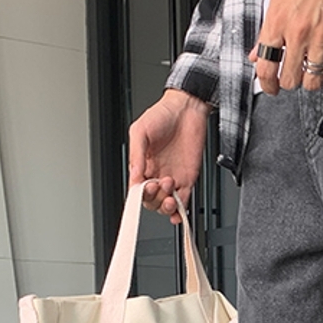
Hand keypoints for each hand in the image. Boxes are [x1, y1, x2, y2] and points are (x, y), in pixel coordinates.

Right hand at [128, 89, 210, 222]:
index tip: (143, 190)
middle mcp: (156, 174)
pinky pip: (184, 201)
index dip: (139, 194)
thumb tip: (135, 177)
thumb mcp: (140, 131)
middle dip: (153, 198)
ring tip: (169, 186)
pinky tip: (178, 213)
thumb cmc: (162, 115)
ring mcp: (173, 178)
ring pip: (166, 204)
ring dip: (166, 204)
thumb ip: (136, 155)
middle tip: (158, 183)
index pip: (137, 189)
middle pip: (151, 200)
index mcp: (142, 165)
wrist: (188, 108)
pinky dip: (180, 211)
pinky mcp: (188, 179)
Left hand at [249, 0, 322, 94]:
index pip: (265, 67)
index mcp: (277, 21)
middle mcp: (298, 32)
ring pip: (312, 81)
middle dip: (289, 81)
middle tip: (293, 76)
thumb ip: (267, 29)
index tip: (270, 88)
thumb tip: (257, 53)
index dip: (267, 85)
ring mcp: (322, 36)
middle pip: (289, 79)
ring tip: (311, 71)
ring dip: (311, 80)